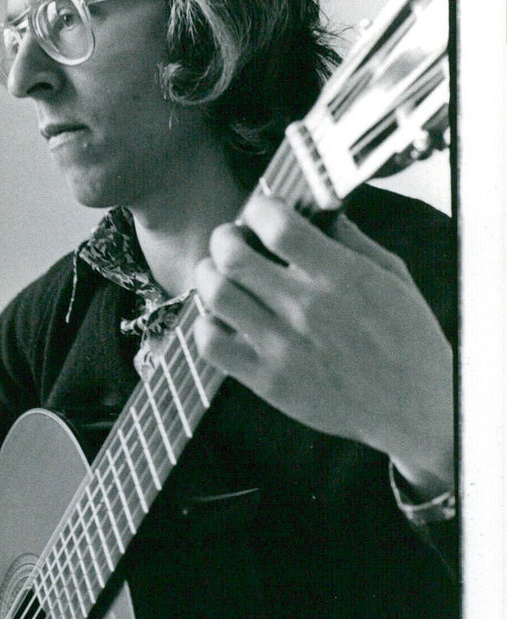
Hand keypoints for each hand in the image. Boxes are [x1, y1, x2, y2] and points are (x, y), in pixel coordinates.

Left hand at [193, 190, 453, 499]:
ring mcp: (284, 347)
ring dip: (208, 276)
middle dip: (224, 238)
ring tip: (219, 276)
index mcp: (342, 276)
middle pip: (233, 256)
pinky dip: (205, 326)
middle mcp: (308, 309)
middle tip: (230, 242)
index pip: (278, 226)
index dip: (258, 209)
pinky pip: (212, 345)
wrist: (414, 409)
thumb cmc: (408, 340)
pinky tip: (221, 320)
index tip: (259, 212)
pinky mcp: (268, 381)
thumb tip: (320, 211)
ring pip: (216, 295)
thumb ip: (354, 241)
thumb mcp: (394, 278)